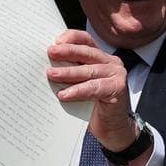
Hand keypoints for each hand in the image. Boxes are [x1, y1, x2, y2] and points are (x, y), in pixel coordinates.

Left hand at [45, 29, 137, 151]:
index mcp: (100, 56)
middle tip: (50, 52)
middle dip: (67, 51)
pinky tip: (64, 95)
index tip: (56, 41)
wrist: (111, 127)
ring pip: (89, 70)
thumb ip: (70, 71)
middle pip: (87, 52)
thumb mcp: (79, 83)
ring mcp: (116, 74)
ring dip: (68, 72)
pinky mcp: (118, 88)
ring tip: (51, 74)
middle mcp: (110, 62)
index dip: (71, 38)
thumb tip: (47, 64)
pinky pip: (94, 88)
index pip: (85, 40)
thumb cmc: (91, 104)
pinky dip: (78, 91)